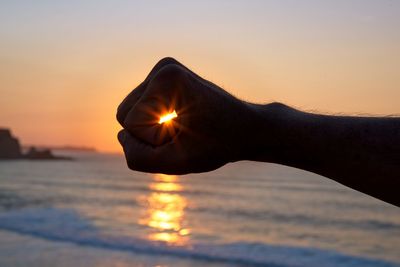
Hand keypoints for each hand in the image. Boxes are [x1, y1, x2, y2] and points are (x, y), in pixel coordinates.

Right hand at [117, 57, 255, 173]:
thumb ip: (139, 157)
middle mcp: (163, 67)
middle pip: (124, 114)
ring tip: (182, 129)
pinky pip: (137, 109)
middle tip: (184, 135)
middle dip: (150, 135)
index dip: (156, 141)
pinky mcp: (162, 79)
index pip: (131, 124)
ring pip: (128, 113)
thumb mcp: (179, 163)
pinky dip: (153, 123)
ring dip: (151, 130)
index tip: (188, 136)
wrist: (245, 129)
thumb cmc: (218, 145)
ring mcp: (162, 70)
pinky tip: (178, 121)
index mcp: (168, 79)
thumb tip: (121, 135)